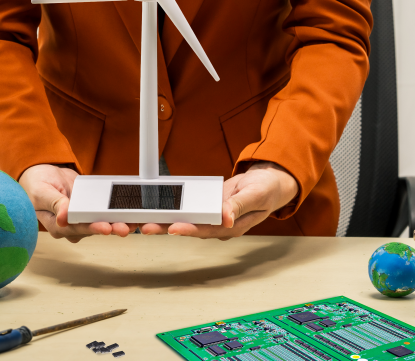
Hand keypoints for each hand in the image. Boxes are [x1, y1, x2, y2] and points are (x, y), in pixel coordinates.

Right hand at [19, 164, 136, 242]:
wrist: (43, 175)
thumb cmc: (36, 185)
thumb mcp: (42, 192)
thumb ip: (55, 203)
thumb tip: (63, 218)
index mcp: (57, 225)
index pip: (77, 229)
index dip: (92, 228)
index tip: (105, 227)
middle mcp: (71, 226)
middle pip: (94, 229)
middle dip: (111, 228)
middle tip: (125, 227)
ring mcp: (82, 219)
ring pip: (102, 223)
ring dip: (118, 222)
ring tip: (133, 221)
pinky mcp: (90, 211)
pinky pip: (104, 212)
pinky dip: (117, 212)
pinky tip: (130, 212)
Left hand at [140, 162, 298, 238]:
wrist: (269, 182)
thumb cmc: (267, 190)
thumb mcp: (256, 194)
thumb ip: (240, 206)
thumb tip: (226, 218)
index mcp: (232, 226)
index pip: (206, 230)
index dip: (188, 230)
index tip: (172, 228)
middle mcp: (219, 225)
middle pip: (190, 228)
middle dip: (167, 228)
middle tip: (147, 227)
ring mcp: (213, 217)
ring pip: (187, 220)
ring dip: (166, 220)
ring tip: (145, 220)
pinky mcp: (208, 206)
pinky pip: (190, 208)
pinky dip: (175, 208)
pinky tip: (159, 207)